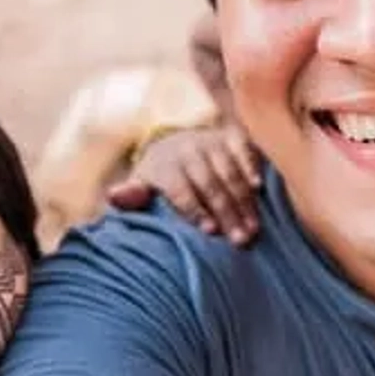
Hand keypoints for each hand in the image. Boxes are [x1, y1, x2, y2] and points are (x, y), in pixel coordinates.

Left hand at [106, 123, 262, 244]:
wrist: (174, 144)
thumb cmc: (159, 179)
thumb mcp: (142, 186)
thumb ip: (132, 196)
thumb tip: (114, 196)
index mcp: (164, 164)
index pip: (180, 188)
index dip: (195, 209)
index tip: (210, 232)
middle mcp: (188, 149)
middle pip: (209, 182)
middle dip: (226, 211)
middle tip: (241, 239)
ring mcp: (211, 140)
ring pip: (229, 170)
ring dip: (243, 200)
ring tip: (253, 227)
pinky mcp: (231, 136)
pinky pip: (244, 148)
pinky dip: (252, 166)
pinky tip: (259, 188)